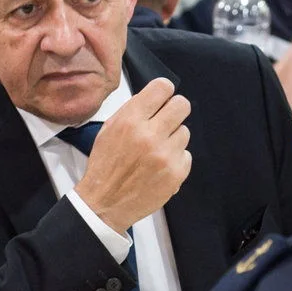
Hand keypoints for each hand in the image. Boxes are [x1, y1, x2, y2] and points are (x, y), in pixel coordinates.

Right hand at [75, 78, 192, 233]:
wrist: (105, 203)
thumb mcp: (109, 129)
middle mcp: (150, 135)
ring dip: (173, 138)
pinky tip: (160, 166)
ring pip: (185, 131)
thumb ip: (132, 111)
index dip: (164, 91)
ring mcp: (166, 155)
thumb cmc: (106, 165)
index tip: (163, 98)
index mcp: (130, 120)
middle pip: (182, 105)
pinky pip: (186, 154)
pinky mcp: (176, 173)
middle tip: (167, 120)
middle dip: (175, 110)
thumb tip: (155, 98)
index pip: (162, 87)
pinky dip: (175, 159)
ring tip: (157, 150)